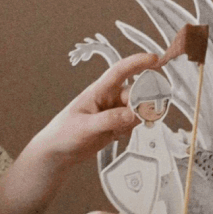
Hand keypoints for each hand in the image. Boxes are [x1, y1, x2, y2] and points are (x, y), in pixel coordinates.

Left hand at [29, 53, 161, 168]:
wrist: (57, 153)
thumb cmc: (64, 133)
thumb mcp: (85, 126)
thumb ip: (109, 120)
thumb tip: (133, 114)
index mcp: (99, 91)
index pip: (120, 71)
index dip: (137, 63)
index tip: (155, 60)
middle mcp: (108, 98)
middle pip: (135, 93)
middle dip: (142, 103)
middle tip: (142, 117)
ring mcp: (113, 112)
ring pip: (136, 109)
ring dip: (137, 118)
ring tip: (121, 130)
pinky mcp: (115, 125)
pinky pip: (132, 122)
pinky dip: (131, 129)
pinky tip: (117, 136)